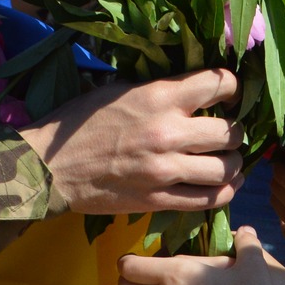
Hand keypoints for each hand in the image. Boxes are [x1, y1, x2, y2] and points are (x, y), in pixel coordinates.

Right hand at [20, 68, 242, 213]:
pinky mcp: (159, 200)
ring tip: (228, 160)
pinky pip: (209, 200)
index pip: (219, 84)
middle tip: (228, 132)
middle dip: (235, 131)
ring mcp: (165, 170)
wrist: (50, 168)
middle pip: (229, 131)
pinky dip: (225, 192)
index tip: (229, 94)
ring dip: (233, 164)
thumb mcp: (119, 90)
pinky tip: (225, 185)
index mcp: (159, 97)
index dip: (232, 87)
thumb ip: (159, 90)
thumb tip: (194, 89)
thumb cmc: (80, 124)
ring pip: (226, 168)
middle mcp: (168, 132)